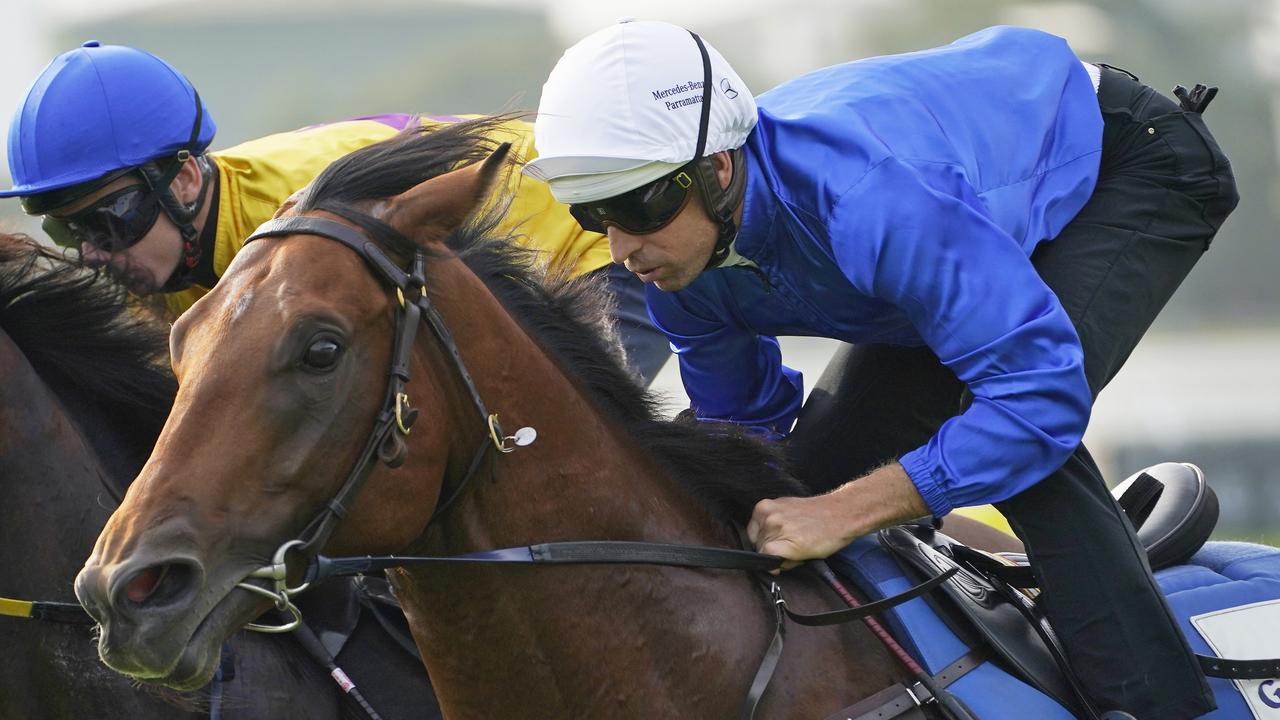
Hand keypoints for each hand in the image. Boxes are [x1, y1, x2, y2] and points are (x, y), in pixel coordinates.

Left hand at [747, 462, 929, 572]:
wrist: (841, 514)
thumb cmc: (817, 516)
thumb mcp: (788, 513)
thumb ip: (772, 527)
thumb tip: (763, 552)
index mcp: (763, 507)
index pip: (752, 534)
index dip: (765, 544)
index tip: (779, 546)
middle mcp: (766, 516)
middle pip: (757, 545)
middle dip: (773, 550)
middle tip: (794, 546)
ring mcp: (774, 528)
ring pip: (764, 554)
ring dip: (779, 557)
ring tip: (799, 548)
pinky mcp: (783, 543)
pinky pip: (770, 559)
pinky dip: (779, 563)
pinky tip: (796, 556)